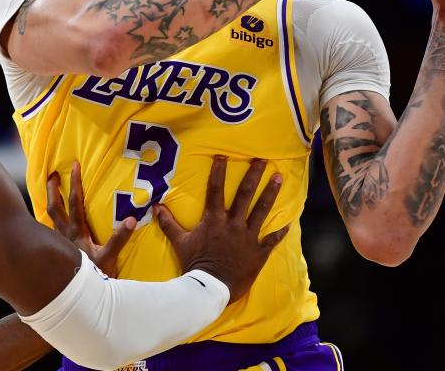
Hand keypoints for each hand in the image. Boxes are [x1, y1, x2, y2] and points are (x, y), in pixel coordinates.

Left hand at [47, 162, 134, 277]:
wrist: (75, 300)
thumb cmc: (93, 280)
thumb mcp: (109, 258)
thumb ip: (120, 239)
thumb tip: (133, 219)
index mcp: (77, 233)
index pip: (75, 202)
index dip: (74, 183)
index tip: (74, 165)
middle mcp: (64, 236)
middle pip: (55, 207)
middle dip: (53, 189)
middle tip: (52, 174)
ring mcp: (59, 244)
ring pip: (50, 219)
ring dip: (50, 204)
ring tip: (48, 194)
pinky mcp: (57, 252)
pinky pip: (50, 232)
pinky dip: (49, 223)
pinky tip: (50, 224)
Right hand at [154, 157, 287, 303]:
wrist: (211, 288)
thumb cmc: (195, 264)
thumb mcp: (179, 242)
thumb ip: (169, 223)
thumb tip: (155, 206)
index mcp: (214, 220)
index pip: (216, 190)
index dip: (219, 172)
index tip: (223, 156)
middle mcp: (234, 224)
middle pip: (245, 194)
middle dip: (254, 175)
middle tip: (262, 160)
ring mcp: (248, 237)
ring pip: (262, 210)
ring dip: (271, 193)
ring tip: (279, 178)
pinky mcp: (259, 252)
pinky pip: (272, 239)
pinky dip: (280, 231)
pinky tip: (289, 222)